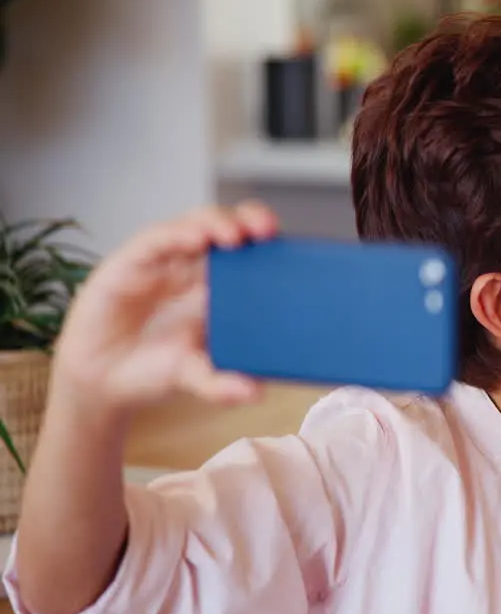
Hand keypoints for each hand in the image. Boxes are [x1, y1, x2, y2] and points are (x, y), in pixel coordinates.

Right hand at [54, 202, 278, 409]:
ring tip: (235, 236)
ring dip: (216, 224)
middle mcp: (192, 267)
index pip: (249, 250)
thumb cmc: (154, 369)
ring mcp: (162, 262)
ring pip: (193, 225)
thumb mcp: (193, 377)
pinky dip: (178, 235)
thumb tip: (254, 393)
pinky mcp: (128, 264)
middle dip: (249, 220)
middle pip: (227, 227)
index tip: (287, 244)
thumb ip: (221, 385)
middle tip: (267, 231)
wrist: (100, 381)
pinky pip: (156, 240)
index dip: (267, 241)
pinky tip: (196, 238)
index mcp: (217, 287)